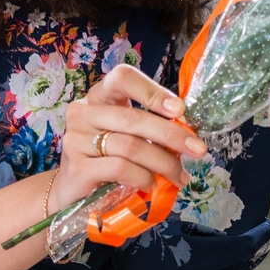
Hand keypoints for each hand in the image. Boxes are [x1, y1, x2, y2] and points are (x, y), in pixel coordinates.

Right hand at [51, 65, 210, 206]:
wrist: (71, 190)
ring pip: (130, 146)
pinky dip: (142, 177)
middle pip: (133, 117)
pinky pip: (119, 168)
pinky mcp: (76, 168)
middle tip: (198, 149)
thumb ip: (148, 126)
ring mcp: (76, 139)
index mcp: (98, 96)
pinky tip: (151, 184)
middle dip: (172, 135)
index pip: (123, 78)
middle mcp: (83, 112)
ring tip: (178, 176)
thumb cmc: (105, 157)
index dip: (153, 91)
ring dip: (163, 163)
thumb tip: (187, 129)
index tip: (180, 110)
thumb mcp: (125, 134)